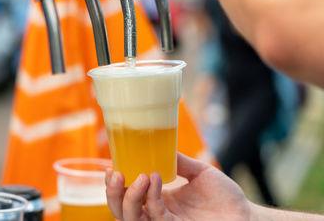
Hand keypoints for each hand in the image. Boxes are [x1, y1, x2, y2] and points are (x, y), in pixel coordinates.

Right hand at [105, 153, 252, 220]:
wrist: (245, 214)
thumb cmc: (224, 196)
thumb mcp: (199, 172)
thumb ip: (179, 161)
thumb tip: (161, 144)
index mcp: (159, 200)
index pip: (128, 197)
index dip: (114, 186)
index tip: (111, 166)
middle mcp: (157, 214)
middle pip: (122, 211)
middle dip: (113, 195)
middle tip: (117, 174)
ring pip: (132, 219)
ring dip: (130, 197)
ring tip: (141, 175)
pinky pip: (156, 216)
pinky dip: (153, 197)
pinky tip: (156, 178)